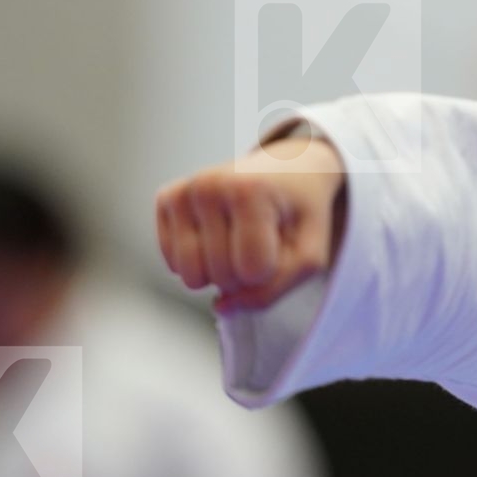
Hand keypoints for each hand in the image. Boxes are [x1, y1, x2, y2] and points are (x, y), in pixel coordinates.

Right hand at [154, 131, 347, 313]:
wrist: (288, 168)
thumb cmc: (300, 215)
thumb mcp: (309, 254)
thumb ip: (274, 289)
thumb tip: (219, 308)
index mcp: (249, 190)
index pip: (252, 272)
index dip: (272, 270)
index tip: (282, 240)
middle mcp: (208, 186)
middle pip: (220, 277)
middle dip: (246, 273)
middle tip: (263, 239)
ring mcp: (183, 191)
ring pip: (191, 277)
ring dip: (219, 273)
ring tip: (239, 239)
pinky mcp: (167, 199)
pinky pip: (174, 264)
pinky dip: (200, 261)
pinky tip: (218, 232)